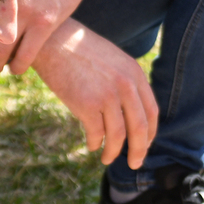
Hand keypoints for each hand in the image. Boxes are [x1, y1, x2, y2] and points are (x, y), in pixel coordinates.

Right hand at [31, 19, 158, 167]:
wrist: (52, 40)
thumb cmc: (79, 52)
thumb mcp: (113, 61)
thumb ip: (125, 82)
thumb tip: (130, 113)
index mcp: (135, 74)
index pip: (151, 111)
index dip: (150, 133)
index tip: (145, 145)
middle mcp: (126, 85)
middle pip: (140, 128)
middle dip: (139, 150)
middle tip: (134, 163)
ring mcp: (107, 95)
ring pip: (119, 135)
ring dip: (114, 151)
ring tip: (107, 158)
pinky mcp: (87, 103)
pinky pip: (97, 133)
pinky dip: (95, 143)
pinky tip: (92, 146)